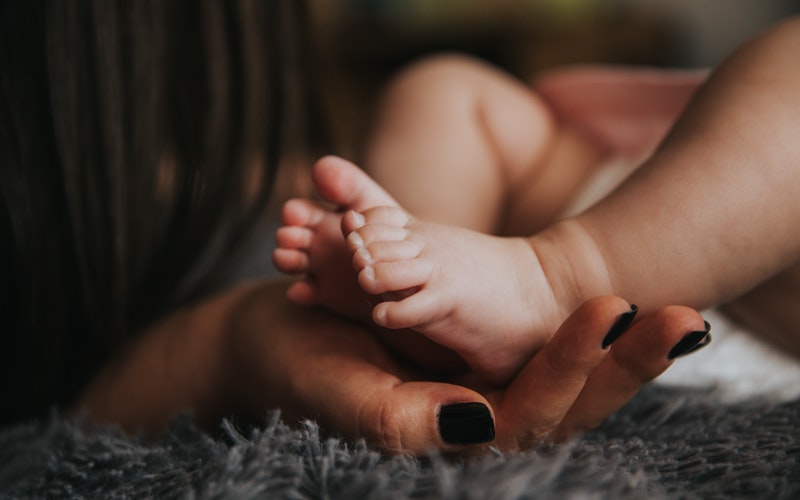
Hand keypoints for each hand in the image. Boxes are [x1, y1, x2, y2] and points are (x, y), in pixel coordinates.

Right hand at [229, 284, 707, 453]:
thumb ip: (402, 420)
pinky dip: (582, 328)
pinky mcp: (476, 359)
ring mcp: (482, 388)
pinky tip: (622, 306)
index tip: (612, 310)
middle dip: (627, 365)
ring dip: (624, 349)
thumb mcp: (343, 393)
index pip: (533, 415)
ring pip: (567, 377)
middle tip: (687, 321)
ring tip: (682, 316)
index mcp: (451, 436)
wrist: (276, 340)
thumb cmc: (299, 370)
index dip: (576, 365)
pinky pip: (541, 349)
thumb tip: (483, 419)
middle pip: (571, 404)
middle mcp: (478, 420)